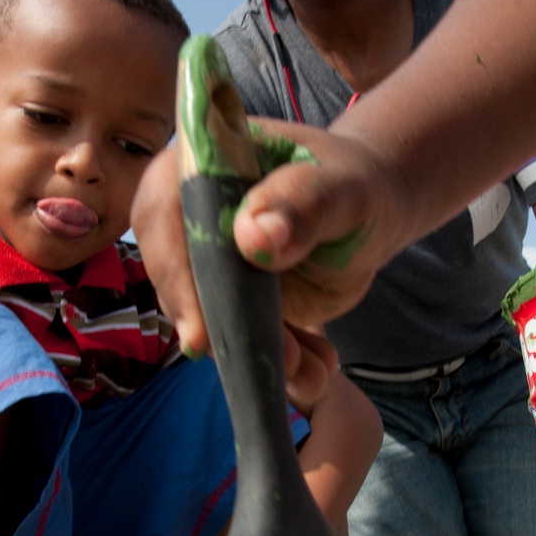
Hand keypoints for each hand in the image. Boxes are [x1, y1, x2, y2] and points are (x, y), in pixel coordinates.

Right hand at [131, 122, 406, 348]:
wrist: (374, 211)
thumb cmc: (355, 183)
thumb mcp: (342, 188)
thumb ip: (304, 202)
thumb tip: (253, 236)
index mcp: (203, 166)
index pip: (162, 213)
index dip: (171, 271)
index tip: (199, 329)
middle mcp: (193, 218)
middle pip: (176, 279)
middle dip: (222, 329)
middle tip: (275, 360)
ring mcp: (211, 267)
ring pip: (209, 322)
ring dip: (256, 356)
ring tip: (309, 369)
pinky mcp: (234, 305)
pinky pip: (242, 344)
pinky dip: (280, 365)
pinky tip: (317, 367)